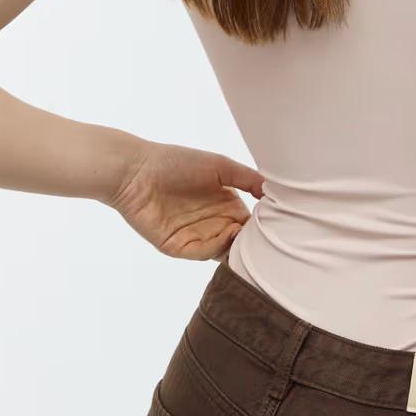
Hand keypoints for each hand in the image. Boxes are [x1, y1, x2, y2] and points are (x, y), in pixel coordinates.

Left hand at [110, 141, 265, 261]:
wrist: (136, 170)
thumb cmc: (176, 162)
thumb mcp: (219, 165)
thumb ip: (248, 178)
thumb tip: (274, 192)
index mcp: (224, 205)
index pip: (249, 223)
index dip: (262, 226)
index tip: (279, 225)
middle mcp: (211, 223)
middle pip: (239, 241)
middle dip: (252, 242)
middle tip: (268, 238)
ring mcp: (194, 236)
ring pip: (223, 250)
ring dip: (236, 246)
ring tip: (248, 235)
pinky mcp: (176, 246)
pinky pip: (201, 253)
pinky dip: (216, 246)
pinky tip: (225, 234)